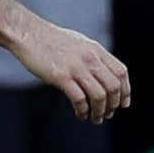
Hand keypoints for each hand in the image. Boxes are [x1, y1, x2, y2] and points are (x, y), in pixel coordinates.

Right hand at [12, 16, 130, 122]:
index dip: (125, 91)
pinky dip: (83, 111)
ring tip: (96, 118)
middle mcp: (90, 58)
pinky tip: (80, 115)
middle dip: (113, 104)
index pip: (121, 72)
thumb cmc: (52, 40)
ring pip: (99, 96)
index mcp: (96, 50)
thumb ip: (93, 57)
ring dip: (100, 112)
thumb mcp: (80, 43)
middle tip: (108, 114)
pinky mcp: (61, 76)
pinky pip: (79, 100)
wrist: (28, 33)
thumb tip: (104, 74)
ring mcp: (76, 67)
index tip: (123, 104)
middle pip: (113, 87)